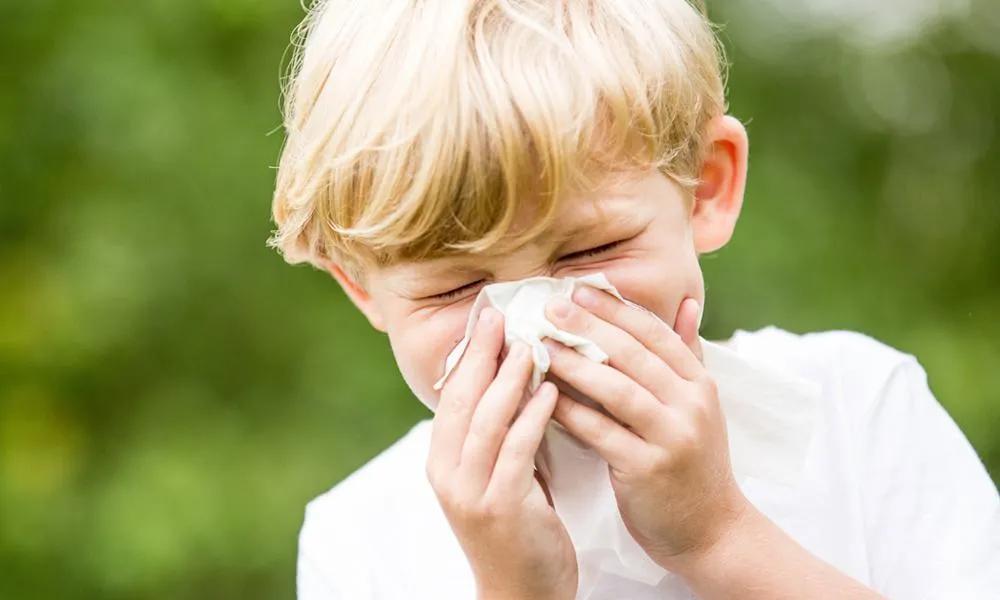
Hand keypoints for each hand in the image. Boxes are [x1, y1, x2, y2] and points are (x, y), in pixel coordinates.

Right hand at [427, 306, 577, 599]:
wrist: (521, 593)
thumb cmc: (518, 528)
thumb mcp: (497, 474)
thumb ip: (499, 432)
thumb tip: (516, 378)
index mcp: (443, 460)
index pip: (451, 393)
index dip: (469, 352)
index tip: (488, 315)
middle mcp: (447, 472)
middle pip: (461, 398)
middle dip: (482, 353)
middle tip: (502, 313)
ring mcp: (470, 492)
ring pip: (485, 420)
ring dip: (508, 378)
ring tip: (532, 344)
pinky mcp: (500, 508)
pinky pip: (516, 452)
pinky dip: (532, 417)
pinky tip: (551, 392)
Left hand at [541, 290, 750, 571]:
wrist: (712, 531)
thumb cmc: (694, 464)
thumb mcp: (701, 406)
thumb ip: (688, 354)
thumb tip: (685, 303)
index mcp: (700, 383)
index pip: (655, 333)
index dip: (615, 308)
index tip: (578, 288)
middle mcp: (691, 404)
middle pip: (634, 354)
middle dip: (589, 326)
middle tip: (550, 306)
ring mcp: (672, 437)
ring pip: (617, 389)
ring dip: (575, 364)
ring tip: (539, 346)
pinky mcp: (648, 469)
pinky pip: (602, 432)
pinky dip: (571, 412)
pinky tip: (544, 397)